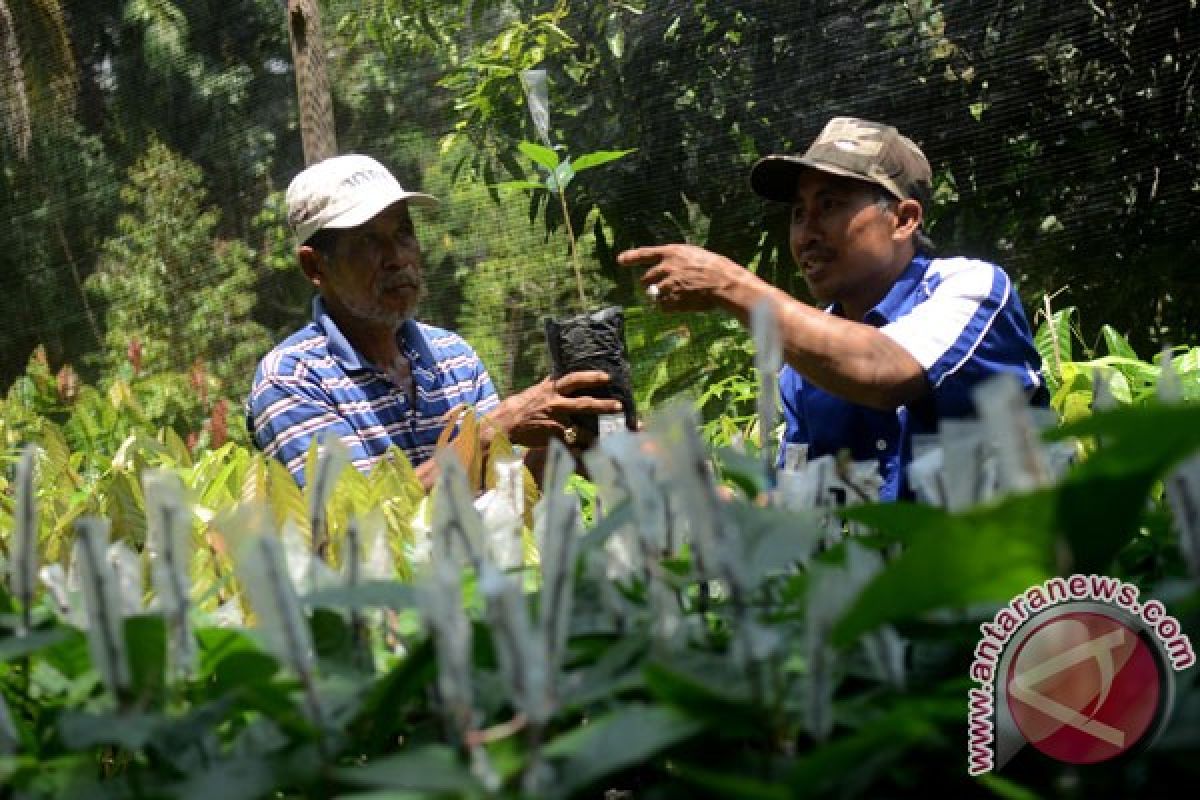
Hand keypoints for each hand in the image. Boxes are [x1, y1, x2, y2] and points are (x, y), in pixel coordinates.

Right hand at [489, 370, 622, 448]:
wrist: (504, 424)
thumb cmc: (520, 407)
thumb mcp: (535, 391)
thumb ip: (550, 386)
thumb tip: (559, 375)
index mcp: (550, 389)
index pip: (573, 379)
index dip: (591, 377)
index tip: (607, 377)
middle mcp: (554, 402)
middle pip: (582, 399)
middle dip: (601, 400)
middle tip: (618, 402)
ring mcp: (554, 419)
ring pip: (580, 421)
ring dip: (598, 421)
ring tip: (614, 424)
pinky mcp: (552, 434)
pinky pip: (571, 440)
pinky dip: (582, 445)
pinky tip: (594, 449)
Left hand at [617, 243, 744, 312]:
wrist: (725, 283)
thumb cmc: (716, 268)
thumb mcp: (694, 255)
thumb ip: (676, 261)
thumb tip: (665, 269)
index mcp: (672, 253)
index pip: (645, 253)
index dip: (631, 257)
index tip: (620, 260)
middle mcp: (666, 268)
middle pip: (645, 279)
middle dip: (651, 284)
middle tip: (664, 286)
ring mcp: (668, 285)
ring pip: (653, 294)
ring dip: (661, 297)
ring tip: (678, 296)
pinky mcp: (672, 301)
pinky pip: (663, 307)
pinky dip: (669, 307)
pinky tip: (681, 304)